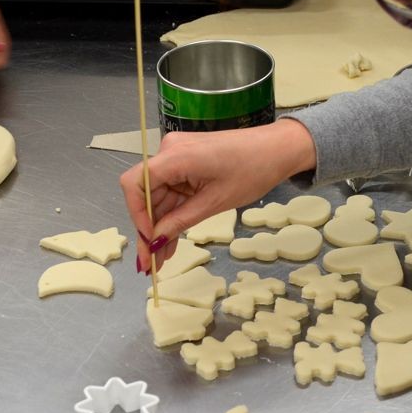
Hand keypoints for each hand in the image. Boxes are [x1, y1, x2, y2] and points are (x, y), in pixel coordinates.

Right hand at [119, 118, 315, 270]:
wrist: (277, 149)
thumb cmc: (252, 170)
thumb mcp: (214, 203)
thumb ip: (180, 221)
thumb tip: (154, 241)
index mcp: (174, 156)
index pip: (135, 184)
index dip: (135, 215)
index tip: (148, 241)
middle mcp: (169, 152)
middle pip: (144, 195)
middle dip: (147, 229)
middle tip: (150, 263)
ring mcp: (176, 156)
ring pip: (157, 197)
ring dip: (159, 227)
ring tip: (161, 260)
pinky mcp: (185, 164)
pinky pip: (171, 192)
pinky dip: (171, 215)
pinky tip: (170, 240)